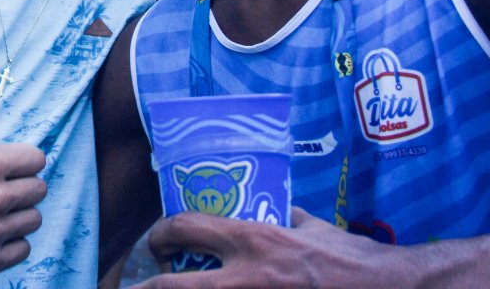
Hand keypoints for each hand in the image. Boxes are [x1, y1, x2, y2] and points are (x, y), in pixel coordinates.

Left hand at [131, 210, 414, 288]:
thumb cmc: (351, 258)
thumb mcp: (311, 226)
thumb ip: (283, 217)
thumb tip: (270, 208)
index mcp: (255, 240)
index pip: (186, 228)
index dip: (160, 234)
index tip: (156, 241)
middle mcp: (248, 278)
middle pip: (172, 288)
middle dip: (145, 288)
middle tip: (138, 287)